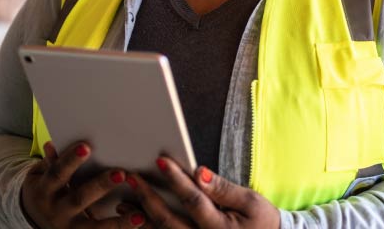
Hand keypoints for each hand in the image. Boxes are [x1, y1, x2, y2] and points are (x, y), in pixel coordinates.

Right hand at [21, 141, 146, 227]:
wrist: (36, 219)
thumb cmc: (48, 189)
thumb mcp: (44, 176)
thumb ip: (52, 162)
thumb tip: (50, 144)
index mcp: (46, 190)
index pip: (58, 172)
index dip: (70, 160)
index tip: (86, 146)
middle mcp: (57, 211)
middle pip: (80, 198)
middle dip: (101, 186)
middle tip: (122, 174)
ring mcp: (69, 228)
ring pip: (94, 228)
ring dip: (118, 223)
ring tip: (139, 216)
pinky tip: (139, 225)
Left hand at [127, 156, 279, 227]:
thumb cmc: (261, 221)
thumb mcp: (251, 202)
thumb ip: (224, 188)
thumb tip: (199, 172)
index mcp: (219, 228)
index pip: (193, 200)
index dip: (176, 180)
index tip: (160, 160)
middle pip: (169, 220)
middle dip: (148, 197)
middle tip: (131, 178)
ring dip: (140, 217)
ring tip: (122, 200)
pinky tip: (135, 219)